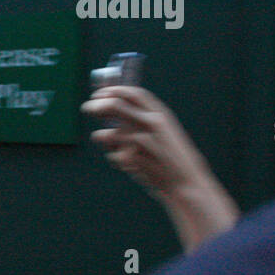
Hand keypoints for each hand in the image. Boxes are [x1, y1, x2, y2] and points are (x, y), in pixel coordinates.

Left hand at [82, 86, 215, 199]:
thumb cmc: (172, 160)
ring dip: (103, 137)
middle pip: (116, 106)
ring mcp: (143, 140)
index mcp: (162, 115)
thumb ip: (139, 124)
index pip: (135, 94)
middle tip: (87, 108)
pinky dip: (115, 159)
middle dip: (98, 106)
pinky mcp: (134, 158)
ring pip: (110, 133)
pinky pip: (113, 155)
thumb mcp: (162, 135)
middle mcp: (153, 123)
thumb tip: (109, 118)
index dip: (114, 90)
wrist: (186, 184)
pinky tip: (127, 164)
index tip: (99, 93)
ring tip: (105, 141)